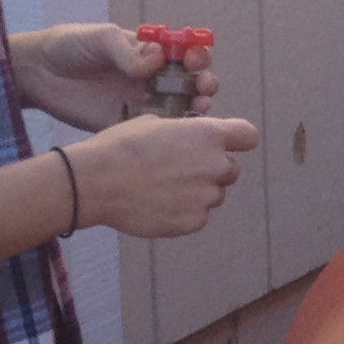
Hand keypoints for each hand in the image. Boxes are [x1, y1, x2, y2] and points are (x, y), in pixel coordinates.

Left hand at [13, 22, 216, 132]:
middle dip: (204, 84)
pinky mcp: (125, 125)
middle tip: (203, 88)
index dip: (196, 56)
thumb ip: (128, 50)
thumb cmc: (68, 46)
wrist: (36, 74)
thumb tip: (157, 61)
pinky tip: (174, 133)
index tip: (194, 59)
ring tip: (197, 108)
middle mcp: (150, 78)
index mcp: (148, 52)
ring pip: (179, 109)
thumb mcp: (99, 38)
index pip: (184, 54)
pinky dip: (169, 133)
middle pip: (190, 84)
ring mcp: (140, 103)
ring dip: (195, 109)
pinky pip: (154, 131)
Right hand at [68, 113, 258, 238]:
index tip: (230, 144)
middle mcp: (215, 165)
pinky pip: (198, 215)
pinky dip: (183, 212)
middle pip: (231, 169)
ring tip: (162, 188)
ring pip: (214, 194)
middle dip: (212, 169)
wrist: (95, 182)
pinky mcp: (194, 221)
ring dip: (197, 192)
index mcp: (208, 135)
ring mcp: (206, 196)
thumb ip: (184, 132)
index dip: (238, 140)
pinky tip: (157, 204)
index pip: (248, 136)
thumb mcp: (154, 123)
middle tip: (180, 170)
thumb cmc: (120, 147)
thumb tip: (190, 139)